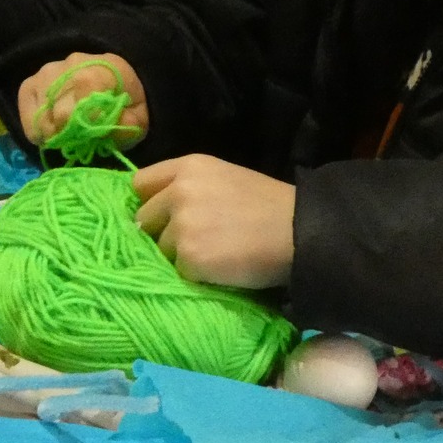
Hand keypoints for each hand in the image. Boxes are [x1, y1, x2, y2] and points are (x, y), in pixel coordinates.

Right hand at [16, 53, 147, 146]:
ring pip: (41, 117)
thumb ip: (125, 125)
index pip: (79, 110)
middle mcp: (68, 67)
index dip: (84, 130)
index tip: (92, 135)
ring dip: (53, 131)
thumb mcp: (138, 118)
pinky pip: (26, 114)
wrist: (115, 78)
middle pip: (58, 116)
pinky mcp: (30, 83)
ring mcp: (46, 73)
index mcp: (99, 72)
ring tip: (67, 130)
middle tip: (80, 137)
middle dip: (69, 134)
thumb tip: (99, 129)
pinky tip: (52, 125)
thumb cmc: (125, 101)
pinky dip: (36, 127)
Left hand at [132, 155, 295, 290]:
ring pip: (160, 248)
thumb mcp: (225, 179)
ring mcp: (182, 225)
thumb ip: (188, 188)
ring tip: (215, 254)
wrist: (301, 233)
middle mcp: (179, 191)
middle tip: (197, 240)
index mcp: (189, 167)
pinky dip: (194, 275)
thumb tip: (156, 213)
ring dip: (179, 256)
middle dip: (163, 232)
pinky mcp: (189, 258)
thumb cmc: (269, 206)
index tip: (164, 215)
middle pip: (144, 219)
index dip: (151, 202)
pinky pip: (177, 271)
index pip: (140, 183)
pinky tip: (220, 268)